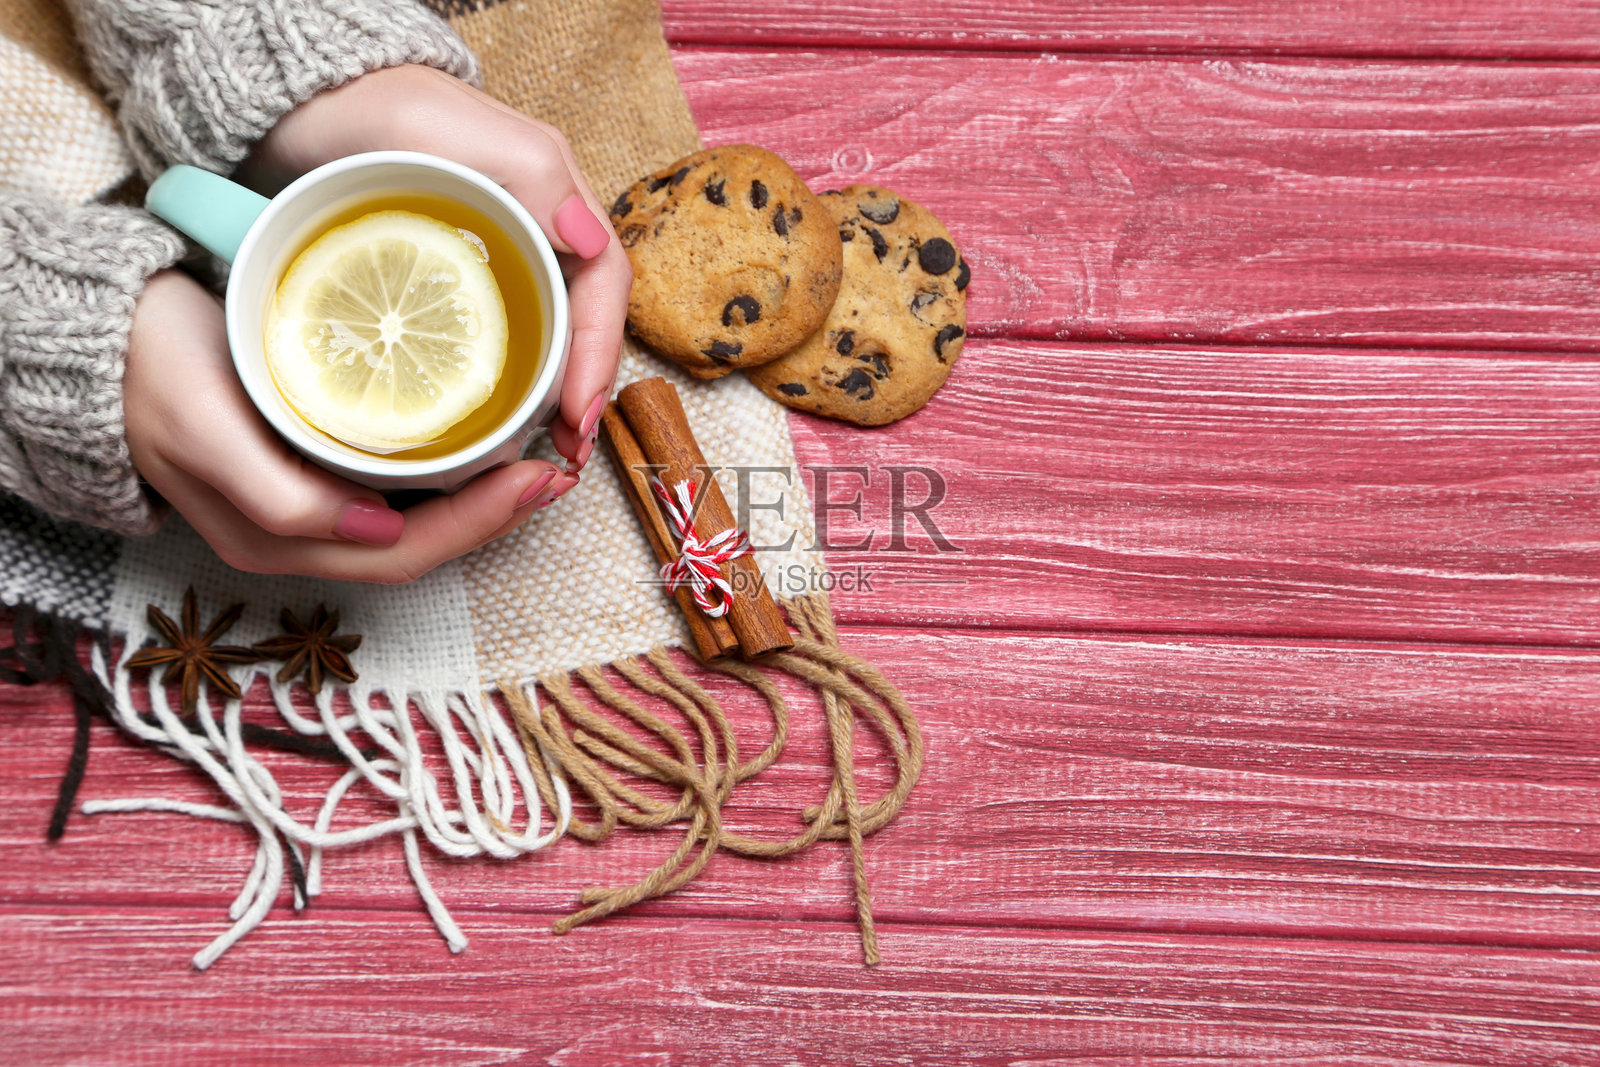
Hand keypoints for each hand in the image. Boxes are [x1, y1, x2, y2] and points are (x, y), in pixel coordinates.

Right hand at [126, 270, 573, 582]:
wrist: (98, 336)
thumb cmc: (154, 372)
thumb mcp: (207, 430)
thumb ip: (279, 493)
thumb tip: (373, 528)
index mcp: (278, 537)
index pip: (405, 552)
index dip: (479, 524)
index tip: (539, 474)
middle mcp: (300, 534)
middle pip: (422, 546)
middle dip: (495, 516)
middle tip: (557, 468)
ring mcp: (305, 507)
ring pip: (412, 524)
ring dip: (477, 499)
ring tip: (534, 457)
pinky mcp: (307, 470)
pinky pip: (393, 491)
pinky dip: (445, 475)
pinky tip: (480, 440)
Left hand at [246, 63, 631, 487]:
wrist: (299, 106)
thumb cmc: (371, 105)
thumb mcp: (445, 127)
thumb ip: (530, 174)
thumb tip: (592, 243)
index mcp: (550, 199)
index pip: (600, 284)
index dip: (599, 352)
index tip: (578, 414)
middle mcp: (535, 234)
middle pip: (582, 321)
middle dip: (583, 392)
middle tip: (564, 454)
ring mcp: (497, 263)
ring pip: (545, 338)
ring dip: (550, 401)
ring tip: (538, 454)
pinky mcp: (454, 286)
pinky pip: (496, 342)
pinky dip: (501, 389)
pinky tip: (487, 427)